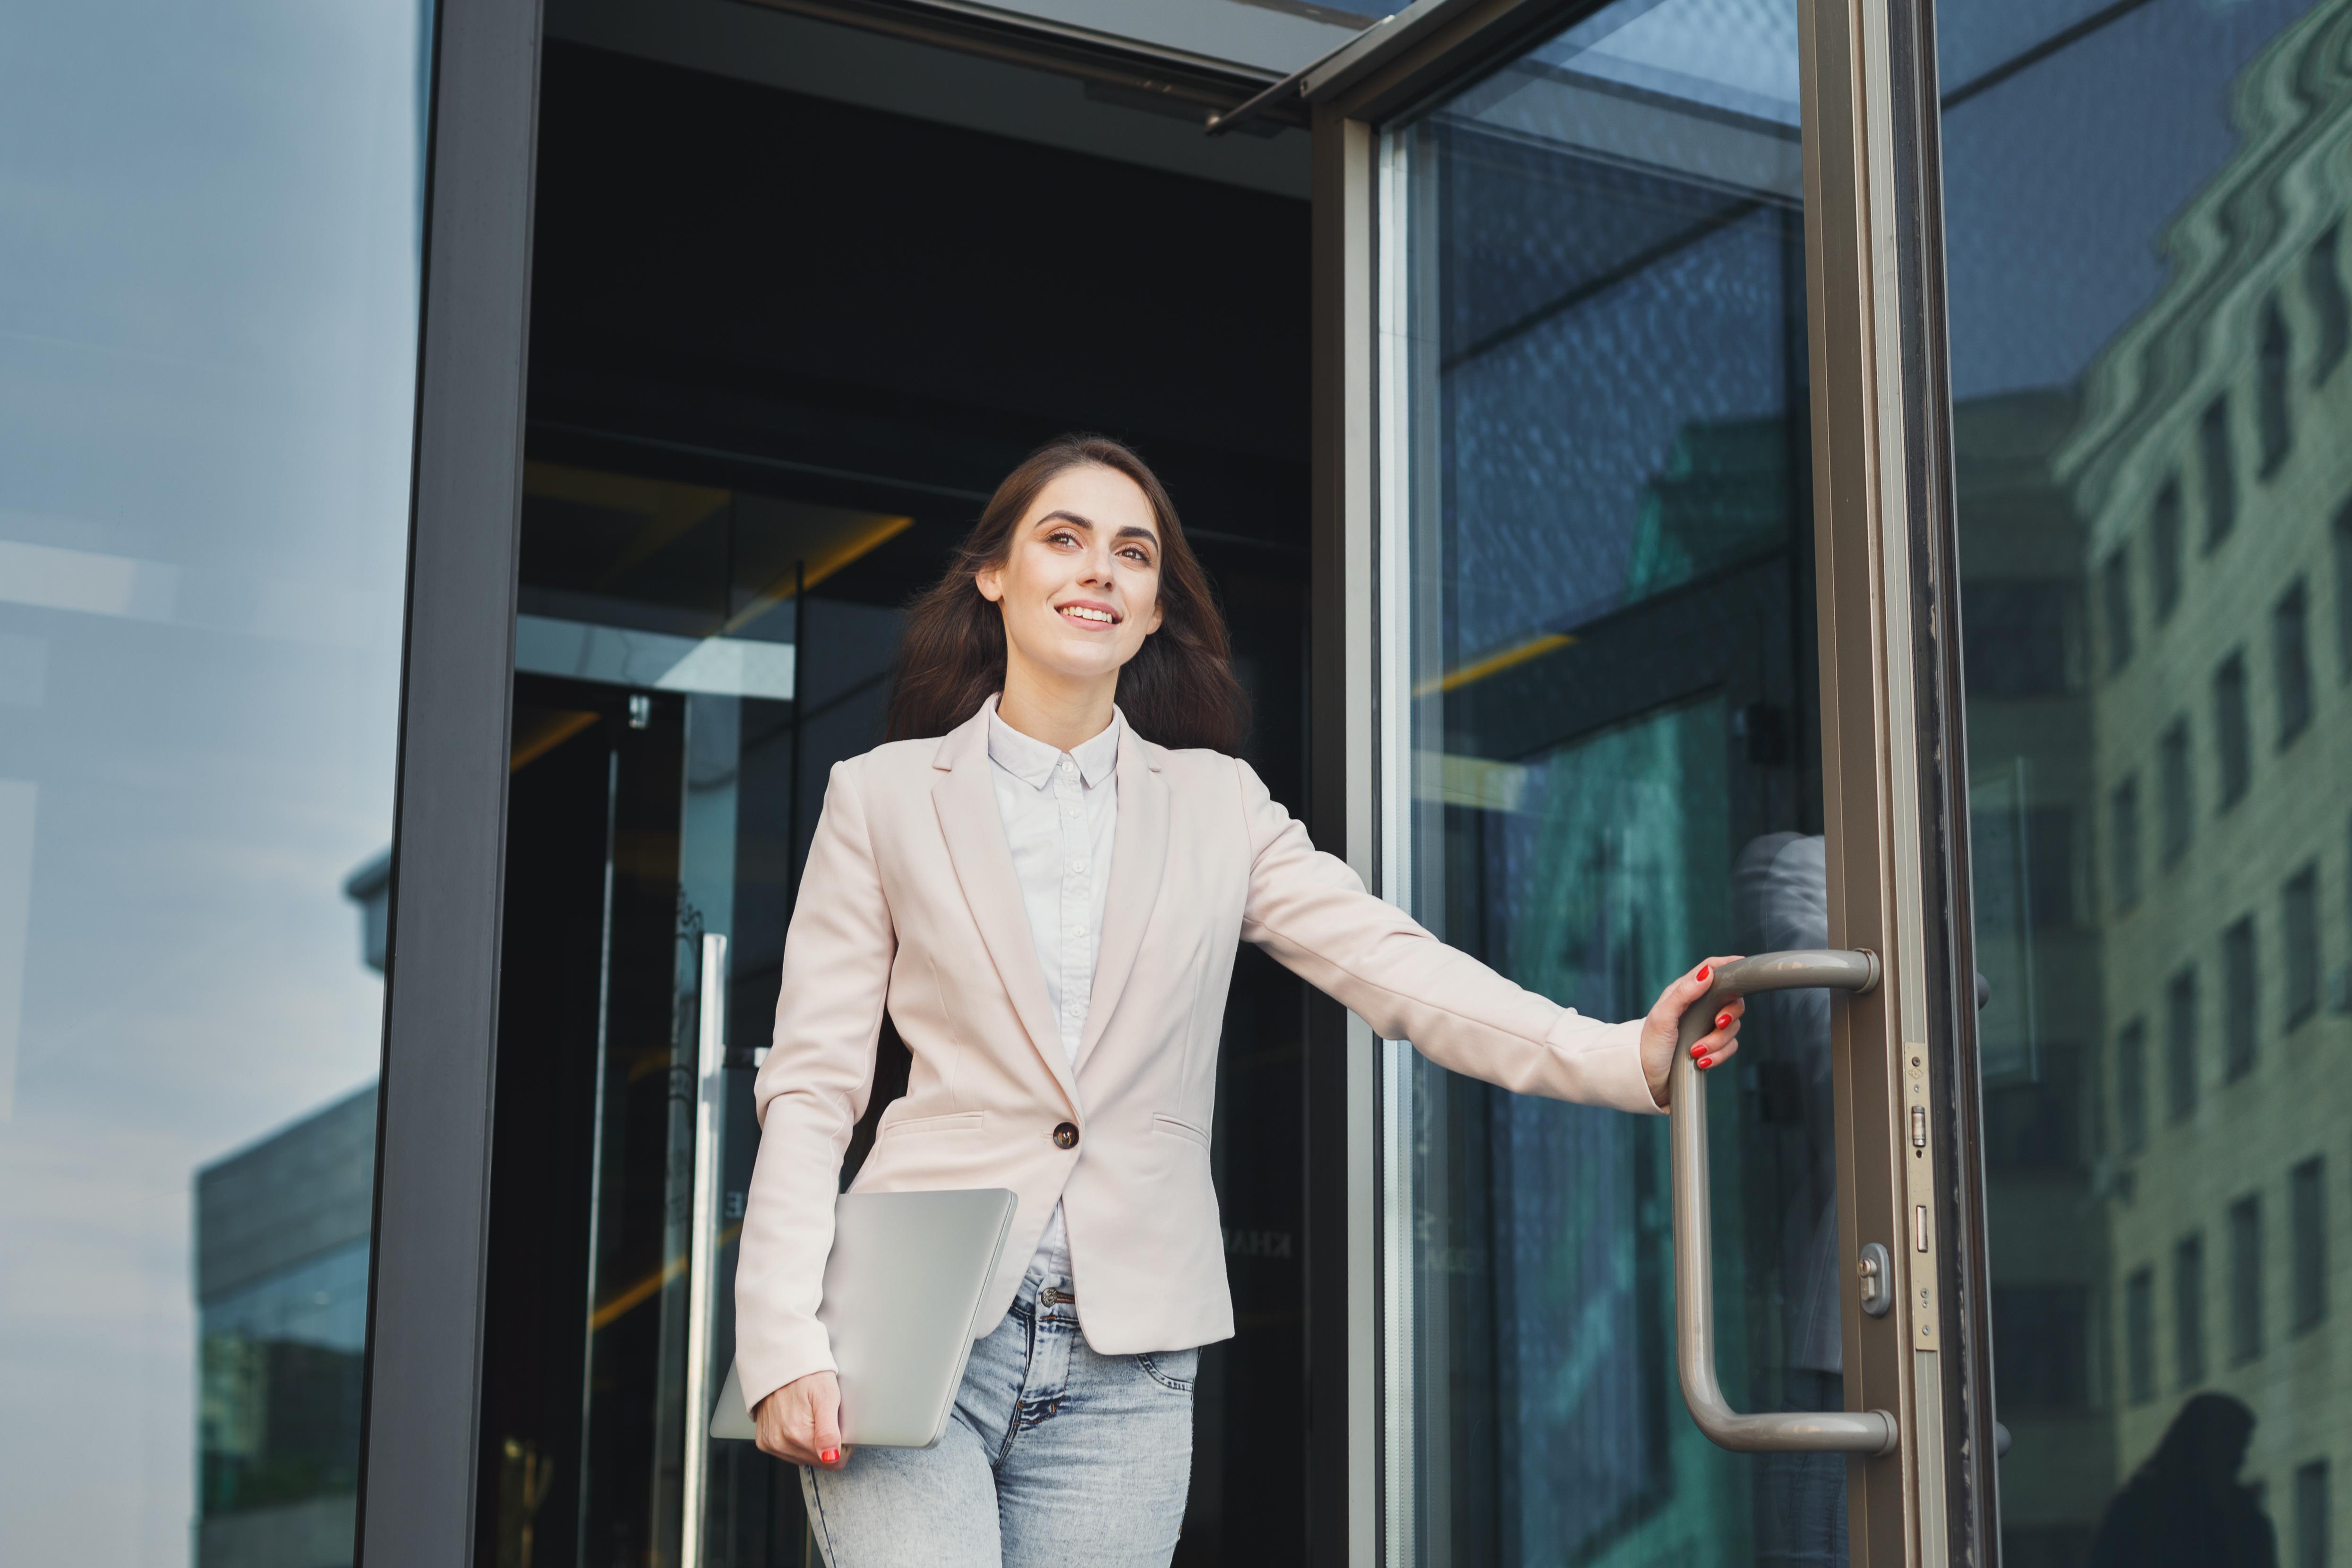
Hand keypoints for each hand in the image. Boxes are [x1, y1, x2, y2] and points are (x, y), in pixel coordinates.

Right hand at [754, 1371, 847, 1468]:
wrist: (781, 1363)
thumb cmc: (807, 1375)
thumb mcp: (827, 1396)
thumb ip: (829, 1431)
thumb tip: (830, 1458)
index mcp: (798, 1434)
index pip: (832, 1462)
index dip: (842, 1447)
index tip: (840, 1429)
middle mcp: (781, 1442)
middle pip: (818, 1461)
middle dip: (826, 1444)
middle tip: (824, 1418)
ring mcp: (771, 1443)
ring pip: (803, 1458)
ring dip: (810, 1443)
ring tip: (810, 1418)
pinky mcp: (764, 1441)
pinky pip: (787, 1453)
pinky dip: (795, 1441)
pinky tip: (797, 1422)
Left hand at [1639, 958, 1745, 1107]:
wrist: (1647, 1078)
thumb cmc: (1650, 1044)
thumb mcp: (1663, 1016)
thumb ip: (1684, 992)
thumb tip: (1708, 972)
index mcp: (1685, 992)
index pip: (1711, 970)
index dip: (1728, 965)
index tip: (1742, 964)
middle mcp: (1699, 1007)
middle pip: (1732, 1000)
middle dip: (1729, 1014)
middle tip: (1718, 1023)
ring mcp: (1707, 1027)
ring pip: (1732, 1027)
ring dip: (1717, 1042)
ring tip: (1696, 1051)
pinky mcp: (1712, 1046)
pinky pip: (1729, 1047)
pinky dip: (1718, 1055)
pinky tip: (1701, 1062)